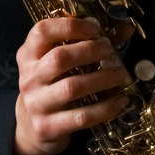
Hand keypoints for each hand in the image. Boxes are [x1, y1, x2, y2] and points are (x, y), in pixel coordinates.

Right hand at [13, 16, 131, 154]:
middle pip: (59, 58)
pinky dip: (105, 108)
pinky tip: (120, 101)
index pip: (42, 31)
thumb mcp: (59, 64)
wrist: (31, 128)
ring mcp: (36, 104)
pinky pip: (81, 116)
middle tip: (109, 50)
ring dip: (101, 79)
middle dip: (89, 51)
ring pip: (71, 88)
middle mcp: (29, 78)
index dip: (70, 25)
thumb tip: (125, 29)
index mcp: (29, 56)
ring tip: (120, 74)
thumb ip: (88, 43)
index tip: (95, 27)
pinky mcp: (48, 127)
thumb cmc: (51, 88)